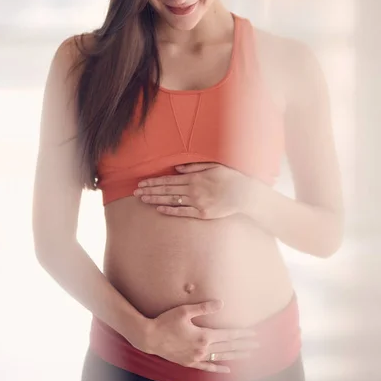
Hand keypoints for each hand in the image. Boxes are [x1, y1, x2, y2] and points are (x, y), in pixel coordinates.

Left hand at [133, 162, 250, 218]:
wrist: (245, 194)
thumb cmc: (231, 177)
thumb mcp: (214, 166)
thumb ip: (195, 166)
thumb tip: (178, 167)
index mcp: (195, 177)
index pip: (169, 180)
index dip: (154, 181)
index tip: (142, 182)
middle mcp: (193, 190)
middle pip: (167, 190)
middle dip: (150, 190)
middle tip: (136, 192)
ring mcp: (197, 203)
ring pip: (171, 201)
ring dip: (156, 200)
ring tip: (143, 199)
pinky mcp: (202, 213)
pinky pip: (183, 212)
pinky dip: (170, 210)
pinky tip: (159, 209)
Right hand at [142, 300, 258, 373]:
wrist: (149, 337)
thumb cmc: (166, 321)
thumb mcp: (184, 311)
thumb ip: (204, 308)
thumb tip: (221, 303)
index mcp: (204, 335)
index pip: (229, 335)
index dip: (242, 334)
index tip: (254, 334)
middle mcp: (202, 349)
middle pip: (228, 347)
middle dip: (244, 345)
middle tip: (258, 345)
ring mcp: (196, 358)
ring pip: (221, 357)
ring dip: (236, 356)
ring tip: (249, 355)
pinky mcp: (189, 363)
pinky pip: (207, 367)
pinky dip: (218, 368)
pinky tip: (227, 370)